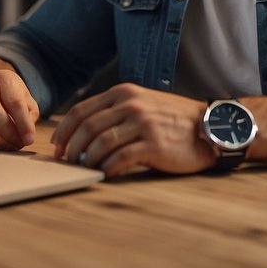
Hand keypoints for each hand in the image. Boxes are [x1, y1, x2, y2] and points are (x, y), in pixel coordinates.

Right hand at [0, 58, 38, 149]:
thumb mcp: (24, 100)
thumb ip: (29, 114)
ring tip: (1, 146)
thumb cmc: (6, 96)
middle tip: (14, 145)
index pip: (13, 100)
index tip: (29, 139)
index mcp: (2, 75)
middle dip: (5, 132)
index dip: (23, 123)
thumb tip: (26, 133)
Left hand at [51, 83, 214, 176]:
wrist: (209, 126)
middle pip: (87, 127)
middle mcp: (131, 104)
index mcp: (123, 93)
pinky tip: (105, 174)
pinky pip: (121, 158)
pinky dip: (108, 168)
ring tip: (84, 169)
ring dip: (87, 159)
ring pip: (101, 143)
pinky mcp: (154, 144)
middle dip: (71, 147)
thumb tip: (82, 135)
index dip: (64, 130)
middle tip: (66, 162)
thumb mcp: (142, 104)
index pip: (81, 110)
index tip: (57, 147)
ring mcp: (143, 123)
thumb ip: (115, 113)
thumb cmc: (171, 120)